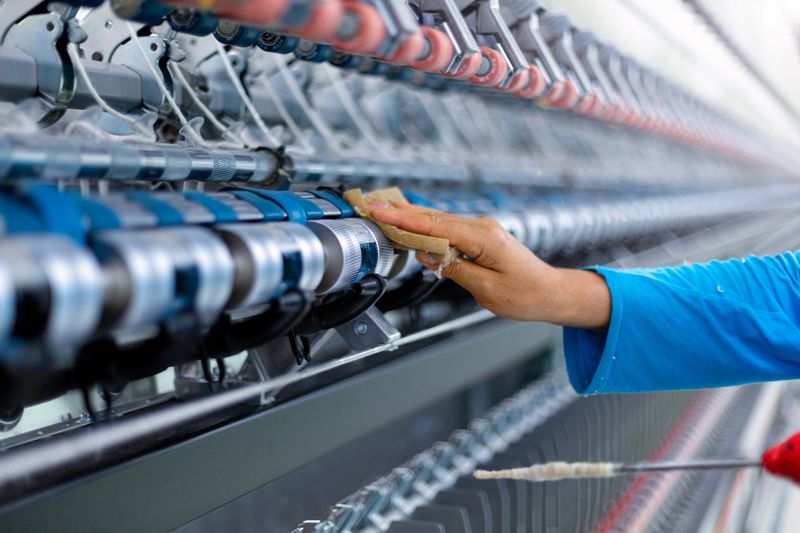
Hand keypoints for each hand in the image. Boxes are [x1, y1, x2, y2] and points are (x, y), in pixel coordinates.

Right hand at [370, 204, 610, 327]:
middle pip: (433, 218)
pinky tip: (412, 226)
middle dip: (400, 212)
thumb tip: (426, 254)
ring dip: (411, 218)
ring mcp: (482, 230)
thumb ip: (453, 268)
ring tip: (384, 212)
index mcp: (482, 238)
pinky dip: (427, 227)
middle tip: (372, 205)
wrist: (551, 293)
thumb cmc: (525, 295)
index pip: (434, 226)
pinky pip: (448, 229)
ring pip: (439, 221)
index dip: (403, 219)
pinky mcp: (481, 237)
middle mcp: (481, 227)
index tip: (379, 212)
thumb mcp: (485, 289)